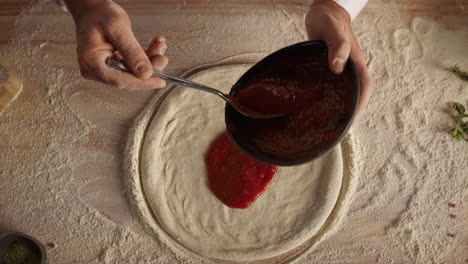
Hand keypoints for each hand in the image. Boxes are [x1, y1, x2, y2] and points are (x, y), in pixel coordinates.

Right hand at [67, 0, 167, 89]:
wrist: (93, 10)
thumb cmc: (100, 15)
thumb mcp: (117, 28)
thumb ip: (132, 51)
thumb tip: (146, 73)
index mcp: (91, 63)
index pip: (120, 80)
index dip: (142, 82)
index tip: (160, 82)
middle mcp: (95, 71)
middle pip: (128, 79)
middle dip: (148, 69)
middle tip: (162, 58)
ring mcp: (102, 70)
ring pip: (132, 73)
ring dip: (149, 61)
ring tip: (159, 46)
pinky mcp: (111, 66)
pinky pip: (131, 67)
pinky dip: (144, 58)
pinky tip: (154, 47)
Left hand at [305, 0, 371, 120]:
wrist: (324, 12)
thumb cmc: (330, 21)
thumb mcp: (334, 32)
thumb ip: (337, 47)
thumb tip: (337, 67)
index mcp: (356, 64)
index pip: (364, 89)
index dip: (360, 106)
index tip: (352, 121)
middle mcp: (350, 70)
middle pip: (355, 95)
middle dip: (349, 112)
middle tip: (337, 129)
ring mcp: (341, 71)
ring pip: (343, 93)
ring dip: (339, 107)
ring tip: (327, 123)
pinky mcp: (330, 70)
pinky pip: (332, 87)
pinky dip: (328, 98)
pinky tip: (317, 105)